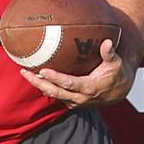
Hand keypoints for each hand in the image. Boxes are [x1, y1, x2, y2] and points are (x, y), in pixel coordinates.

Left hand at [19, 38, 136, 108]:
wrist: (118, 91)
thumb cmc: (116, 73)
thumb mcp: (115, 63)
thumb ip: (109, 53)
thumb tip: (107, 42)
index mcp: (89, 88)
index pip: (69, 84)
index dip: (55, 78)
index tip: (43, 70)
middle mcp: (80, 97)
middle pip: (55, 91)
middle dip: (38, 82)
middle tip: (24, 72)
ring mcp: (74, 101)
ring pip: (52, 94)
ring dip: (38, 85)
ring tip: (25, 72)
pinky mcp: (71, 101)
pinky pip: (55, 95)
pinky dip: (44, 87)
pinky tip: (35, 77)